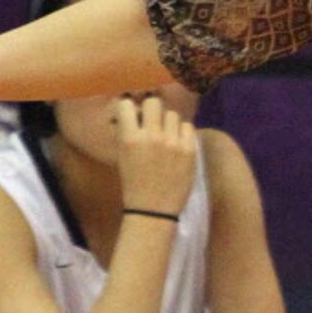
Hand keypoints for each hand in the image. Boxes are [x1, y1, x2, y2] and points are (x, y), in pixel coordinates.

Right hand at [115, 94, 196, 216]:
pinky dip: (182, 132)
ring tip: (166, 136)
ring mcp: (172, 143)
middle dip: (151, 111)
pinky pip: (188, 126)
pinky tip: (178, 144)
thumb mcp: (122, 156)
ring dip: (167, 122)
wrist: (153, 210)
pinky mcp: (189, 150)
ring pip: (172, 114)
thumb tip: (131, 110)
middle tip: (152, 122)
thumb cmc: (133, 184)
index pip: (126, 105)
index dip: (129, 108)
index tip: (132, 115)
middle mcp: (151, 137)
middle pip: (153, 103)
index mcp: (130, 139)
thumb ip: (126, 132)